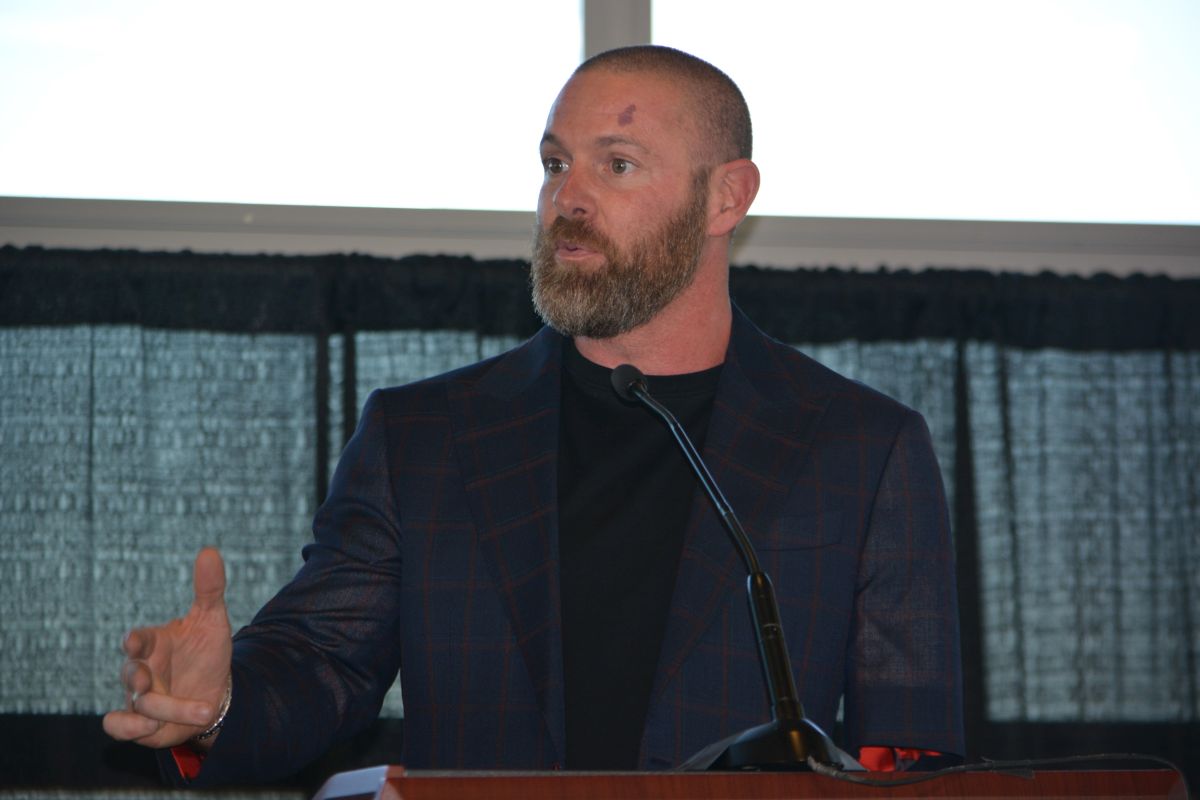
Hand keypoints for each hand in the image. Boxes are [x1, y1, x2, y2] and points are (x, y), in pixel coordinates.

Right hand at [102, 547, 233, 749]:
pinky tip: (149, 728)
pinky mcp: (140, 721)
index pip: (140, 639)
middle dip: (137, 678)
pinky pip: (118, 726)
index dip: (136, 641)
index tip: (133, 640)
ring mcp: (139, 696)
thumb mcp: (213, 620)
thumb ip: (209, 589)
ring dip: (160, 709)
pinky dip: (127, 729)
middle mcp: (143, 669)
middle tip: (146, 681)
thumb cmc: (207, 651)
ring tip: (194, 711)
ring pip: (135, 704)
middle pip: (131, 673)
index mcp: (156, 643)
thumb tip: (209, 551)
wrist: (214, 691)